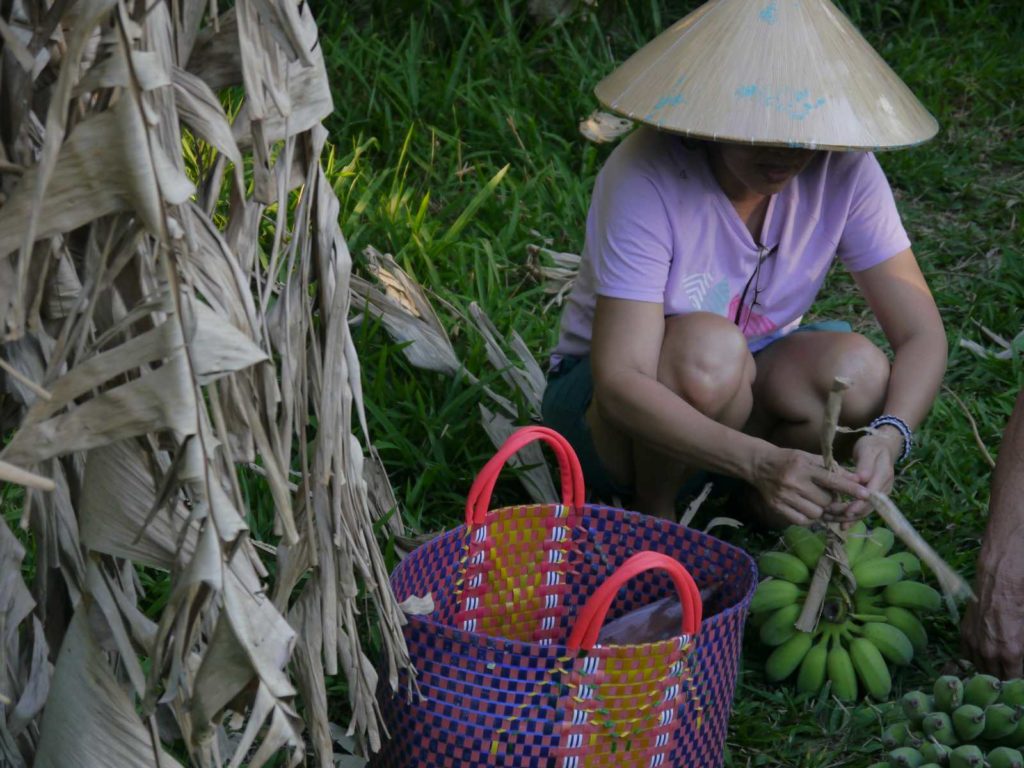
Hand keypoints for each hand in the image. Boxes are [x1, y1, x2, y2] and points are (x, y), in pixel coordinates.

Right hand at [751, 447, 868, 526]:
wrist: (759, 465)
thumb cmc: (788, 460)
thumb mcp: (809, 458)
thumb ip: (832, 468)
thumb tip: (857, 478)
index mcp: (803, 466)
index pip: (831, 479)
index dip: (849, 488)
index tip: (866, 493)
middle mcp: (793, 482)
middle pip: (825, 500)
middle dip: (831, 499)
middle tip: (827, 494)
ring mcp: (784, 496)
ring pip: (816, 513)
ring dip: (821, 510)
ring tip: (815, 500)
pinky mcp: (777, 507)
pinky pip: (802, 520)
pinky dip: (809, 517)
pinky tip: (806, 508)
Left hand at [832, 429, 902, 517]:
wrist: (882, 447)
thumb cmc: (873, 447)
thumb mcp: (868, 450)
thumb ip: (866, 464)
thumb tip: (862, 478)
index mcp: (884, 476)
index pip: (872, 495)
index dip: (860, 504)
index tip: (847, 511)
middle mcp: (884, 489)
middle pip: (868, 507)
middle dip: (850, 514)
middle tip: (831, 515)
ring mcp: (879, 495)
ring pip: (865, 511)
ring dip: (848, 518)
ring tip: (830, 520)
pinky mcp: (872, 498)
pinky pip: (863, 510)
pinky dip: (852, 517)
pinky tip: (840, 524)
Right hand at [961, 553, 1023, 678]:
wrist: (1001, 578)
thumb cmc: (1021, 602)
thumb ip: (1022, 652)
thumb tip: (1020, 658)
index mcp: (1010, 653)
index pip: (1013, 682)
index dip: (1018, 684)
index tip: (1019, 684)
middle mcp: (989, 652)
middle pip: (996, 679)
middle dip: (1004, 680)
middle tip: (1011, 676)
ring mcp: (975, 642)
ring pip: (981, 669)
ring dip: (990, 672)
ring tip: (999, 671)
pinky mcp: (965, 632)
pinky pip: (968, 656)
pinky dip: (976, 660)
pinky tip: (985, 660)